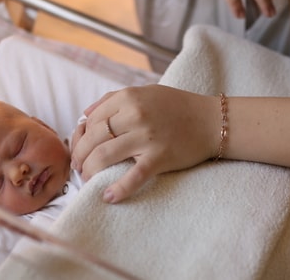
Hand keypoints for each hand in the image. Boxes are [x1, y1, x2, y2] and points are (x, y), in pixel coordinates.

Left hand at [70, 85, 220, 202]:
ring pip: (103, 157)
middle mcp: (134, 115)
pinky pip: (133, 177)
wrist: (211, 121)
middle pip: (92, 140)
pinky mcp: (159, 158)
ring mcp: (146, 137)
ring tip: (87, 179)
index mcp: (128, 98)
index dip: (80, 137)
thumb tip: (85, 115)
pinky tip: (108, 196)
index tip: (80, 149)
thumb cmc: (176, 106)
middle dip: (79, 157)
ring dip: (89, 172)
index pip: (91, 121)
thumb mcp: (144, 93)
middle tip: (78, 168)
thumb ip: (113, 99)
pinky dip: (118, 190)